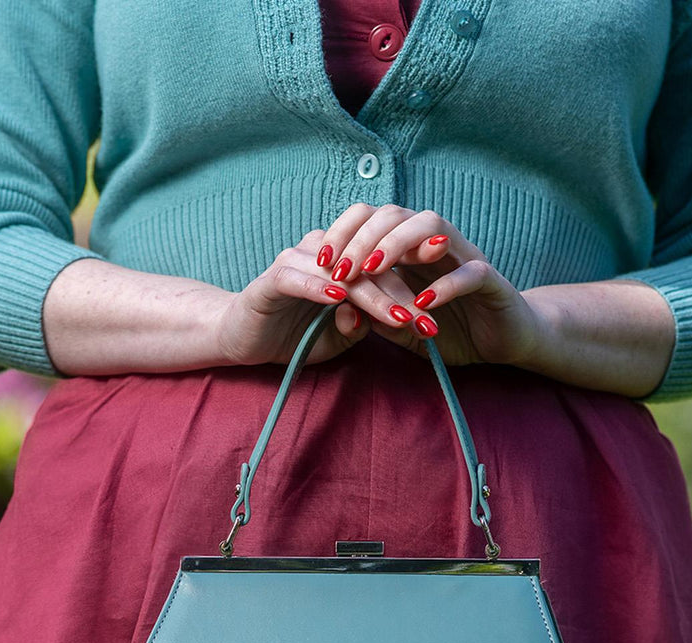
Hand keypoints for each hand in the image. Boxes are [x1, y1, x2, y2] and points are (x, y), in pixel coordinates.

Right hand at [217, 228, 422, 365]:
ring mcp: (296, 262)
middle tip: (428, 319)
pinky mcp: (271, 278)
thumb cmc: (295, 336)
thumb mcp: (338, 338)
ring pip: (341, 272)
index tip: (448, 297)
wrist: (243, 339)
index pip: (385, 267)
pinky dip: (318, 288)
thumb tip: (372, 318)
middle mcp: (324, 254)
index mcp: (345, 262)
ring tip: (397, 316)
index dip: (416, 279)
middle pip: (370, 268)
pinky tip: (339, 299)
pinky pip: (297, 278)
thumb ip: (360, 327)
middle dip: (402, 295)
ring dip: (371, 295)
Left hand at [313, 203, 547, 366]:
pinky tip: (422, 304)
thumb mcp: (403, 326)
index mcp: (412, 249)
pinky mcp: (492, 281)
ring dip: (397, 244)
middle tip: (340, 269)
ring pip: (432, 225)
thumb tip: (340, 308)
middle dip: (362, 237)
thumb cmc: (452, 330)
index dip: (344, 232)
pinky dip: (445, 286)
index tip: (321, 260)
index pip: (373, 219)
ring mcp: (465, 257)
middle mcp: (436, 244)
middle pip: (396, 213)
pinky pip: (470, 272)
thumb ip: (375, 314)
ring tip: (373, 272)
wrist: (505, 340)